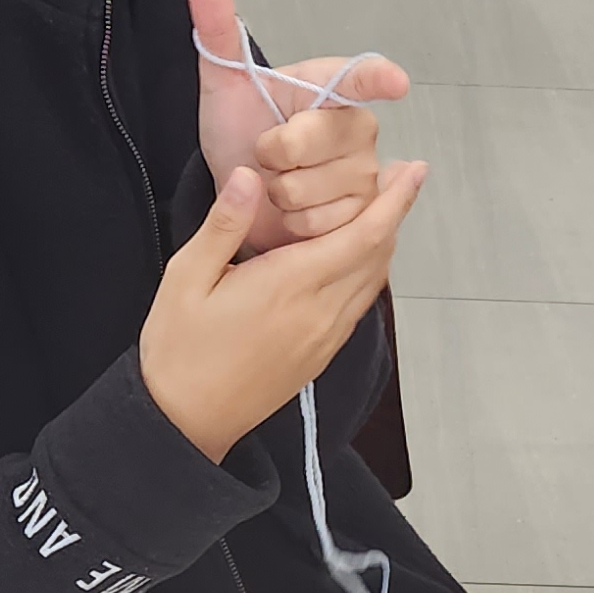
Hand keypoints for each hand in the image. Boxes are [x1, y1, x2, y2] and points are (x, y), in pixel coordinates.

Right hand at [137, 156, 422, 466]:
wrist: (186, 422)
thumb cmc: (180, 349)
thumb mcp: (187, 278)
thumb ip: (224, 225)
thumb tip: (249, 175)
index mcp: (291, 285)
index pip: (363, 236)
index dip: (394, 201)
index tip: (414, 171)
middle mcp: (320, 312)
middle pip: (378, 256)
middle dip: (393, 213)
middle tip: (399, 176)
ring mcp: (325, 338)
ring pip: (372, 282)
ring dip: (382, 243)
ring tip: (380, 209)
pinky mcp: (321, 355)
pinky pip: (357, 305)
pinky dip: (367, 273)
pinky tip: (354, 258)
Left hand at [188, 0, 412, 256]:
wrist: (241, 192)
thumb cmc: (241, 129)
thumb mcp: (223, 80)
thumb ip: (216, 25)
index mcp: (332, 87)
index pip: (361, 77)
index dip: (378, 79)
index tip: (395, 83)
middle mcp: (359, 126)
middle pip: (311, 143)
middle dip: (270, 155)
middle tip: (265, 153)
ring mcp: (366, 173)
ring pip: (313, 188)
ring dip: (279, 194)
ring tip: (278, 183)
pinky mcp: (364, 217)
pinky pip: (321, 224)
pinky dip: (293, 223)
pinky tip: (292, 212)